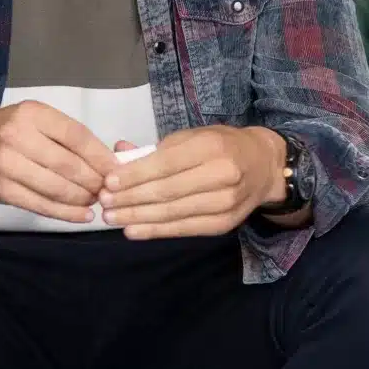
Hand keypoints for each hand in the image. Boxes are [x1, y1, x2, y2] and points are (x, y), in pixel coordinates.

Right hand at [0, 103, 122, 223]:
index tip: (118, 171)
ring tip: (94, 201)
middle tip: (108, 191)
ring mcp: (6, 164)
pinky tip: (81, 215)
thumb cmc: (7, 131)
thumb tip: (108, 163)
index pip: (77, 136)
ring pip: (56, 187)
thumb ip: (66, 137)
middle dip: (94, 182)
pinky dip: (65, 213)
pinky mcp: (0, 189)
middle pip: (68, 165)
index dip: (101, 157)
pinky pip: (39, 204)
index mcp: (32, 114)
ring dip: (82, 199)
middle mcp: (17, 136)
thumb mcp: (34, 120)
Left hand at [98, 126, 286, 238]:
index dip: (134, 176)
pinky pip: (185, 229)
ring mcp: (226, 202)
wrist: (264, 166)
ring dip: (137, 216)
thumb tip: (118, 153)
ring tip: (111, 217)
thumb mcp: (191, 137)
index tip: (108, 182)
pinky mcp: (225, 223)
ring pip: (173, 212)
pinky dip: (156, 231)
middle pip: (167, 191)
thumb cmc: (220, 146)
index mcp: (211, 146)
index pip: (165, 164)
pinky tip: (133, 230)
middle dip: (130, 198)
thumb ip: (155, 149)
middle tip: (103, 202)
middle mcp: (222, 174)